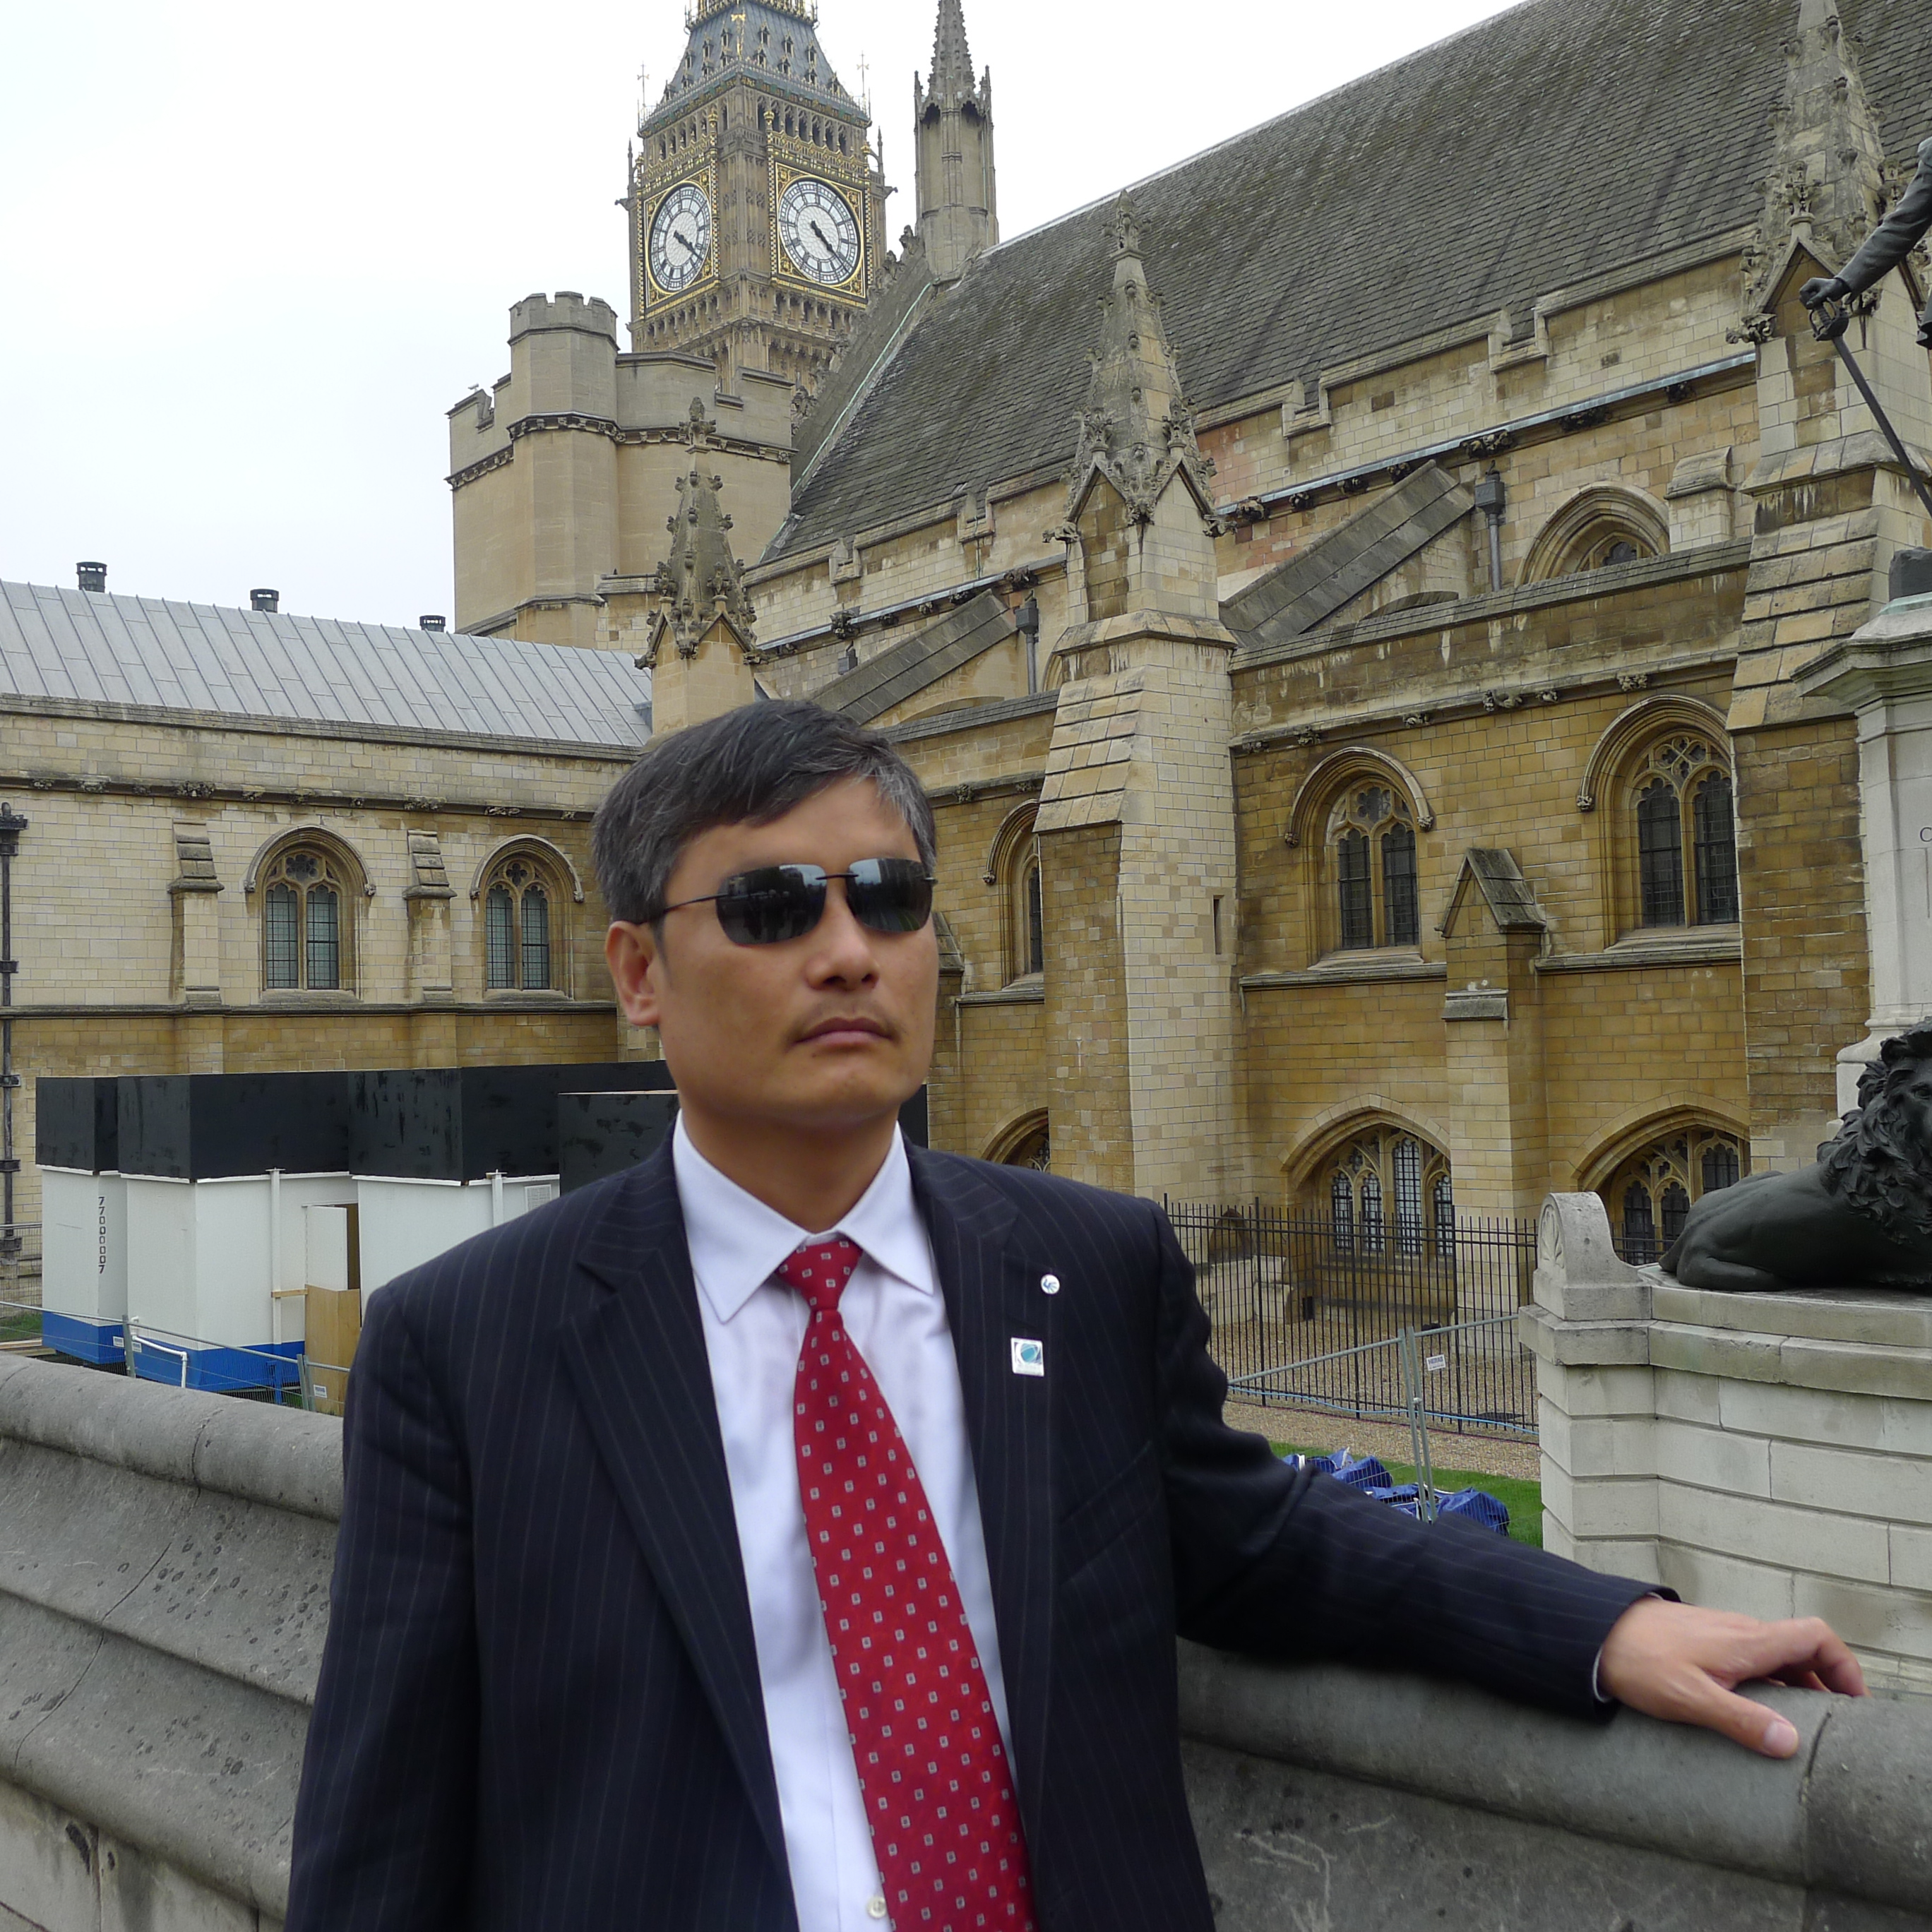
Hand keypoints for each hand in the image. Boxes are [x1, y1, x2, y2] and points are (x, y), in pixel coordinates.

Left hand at [1598, 1598, 1865, 1756]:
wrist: (1592, 1631)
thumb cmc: (1640, 1662)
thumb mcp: (1691, 1699)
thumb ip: (1741, 1720)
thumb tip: (1790, 1741)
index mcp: (1748, 1641)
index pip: (1816, 1636)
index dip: (1844, 1665)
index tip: (1854, 1702)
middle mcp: (1741, 1631)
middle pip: (1802, 1648)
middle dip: (1825, 1682)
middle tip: (1834, 1724)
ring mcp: (1722, 1633)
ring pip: (1776, 1654)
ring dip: (1796, 1683)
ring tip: (1802, 1724)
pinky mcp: (1704, 1641)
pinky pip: (1751, 1657)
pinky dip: (1768, 1680)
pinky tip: (1757, 1708)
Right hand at [1800, 275, 1848, 308]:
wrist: (1840, 288)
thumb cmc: (1834, 287)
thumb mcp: (1826, 292)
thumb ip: (1817, 298)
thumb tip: (1808, 305)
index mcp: (1811, 282)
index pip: (1802, 291)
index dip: (1806, 298)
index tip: (1813, 302)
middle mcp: (1809, 287)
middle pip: (1802, 297)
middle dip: (1808, 302)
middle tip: (1817, 304)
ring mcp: (1810, 292)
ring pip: (1804, 302)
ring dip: (1811, 305)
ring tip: (1820, 303)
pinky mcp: (1812, 297)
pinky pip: (1808, 304)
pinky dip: (1813, 306)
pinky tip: (1820, 304)